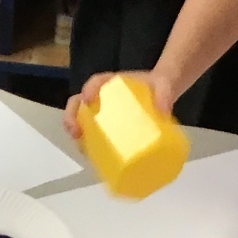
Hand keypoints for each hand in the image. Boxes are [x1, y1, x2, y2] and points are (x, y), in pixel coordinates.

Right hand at [63, 69, 178, 141]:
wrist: (163, 95)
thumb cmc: (159, 87)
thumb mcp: (164, 86)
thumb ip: (165, 95)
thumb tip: (163, 111)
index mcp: (112, 83)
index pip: (96, 82)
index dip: (89, 89)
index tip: (88, 99)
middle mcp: (102, 97)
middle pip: (79, 103)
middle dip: (72, 116)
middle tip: (76, 131)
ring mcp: (103, 113)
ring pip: (80, 119)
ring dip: (76, 133)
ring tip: (81, 146)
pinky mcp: (108, 127)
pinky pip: (92, 133)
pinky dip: (88, 143)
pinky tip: (90, 155)